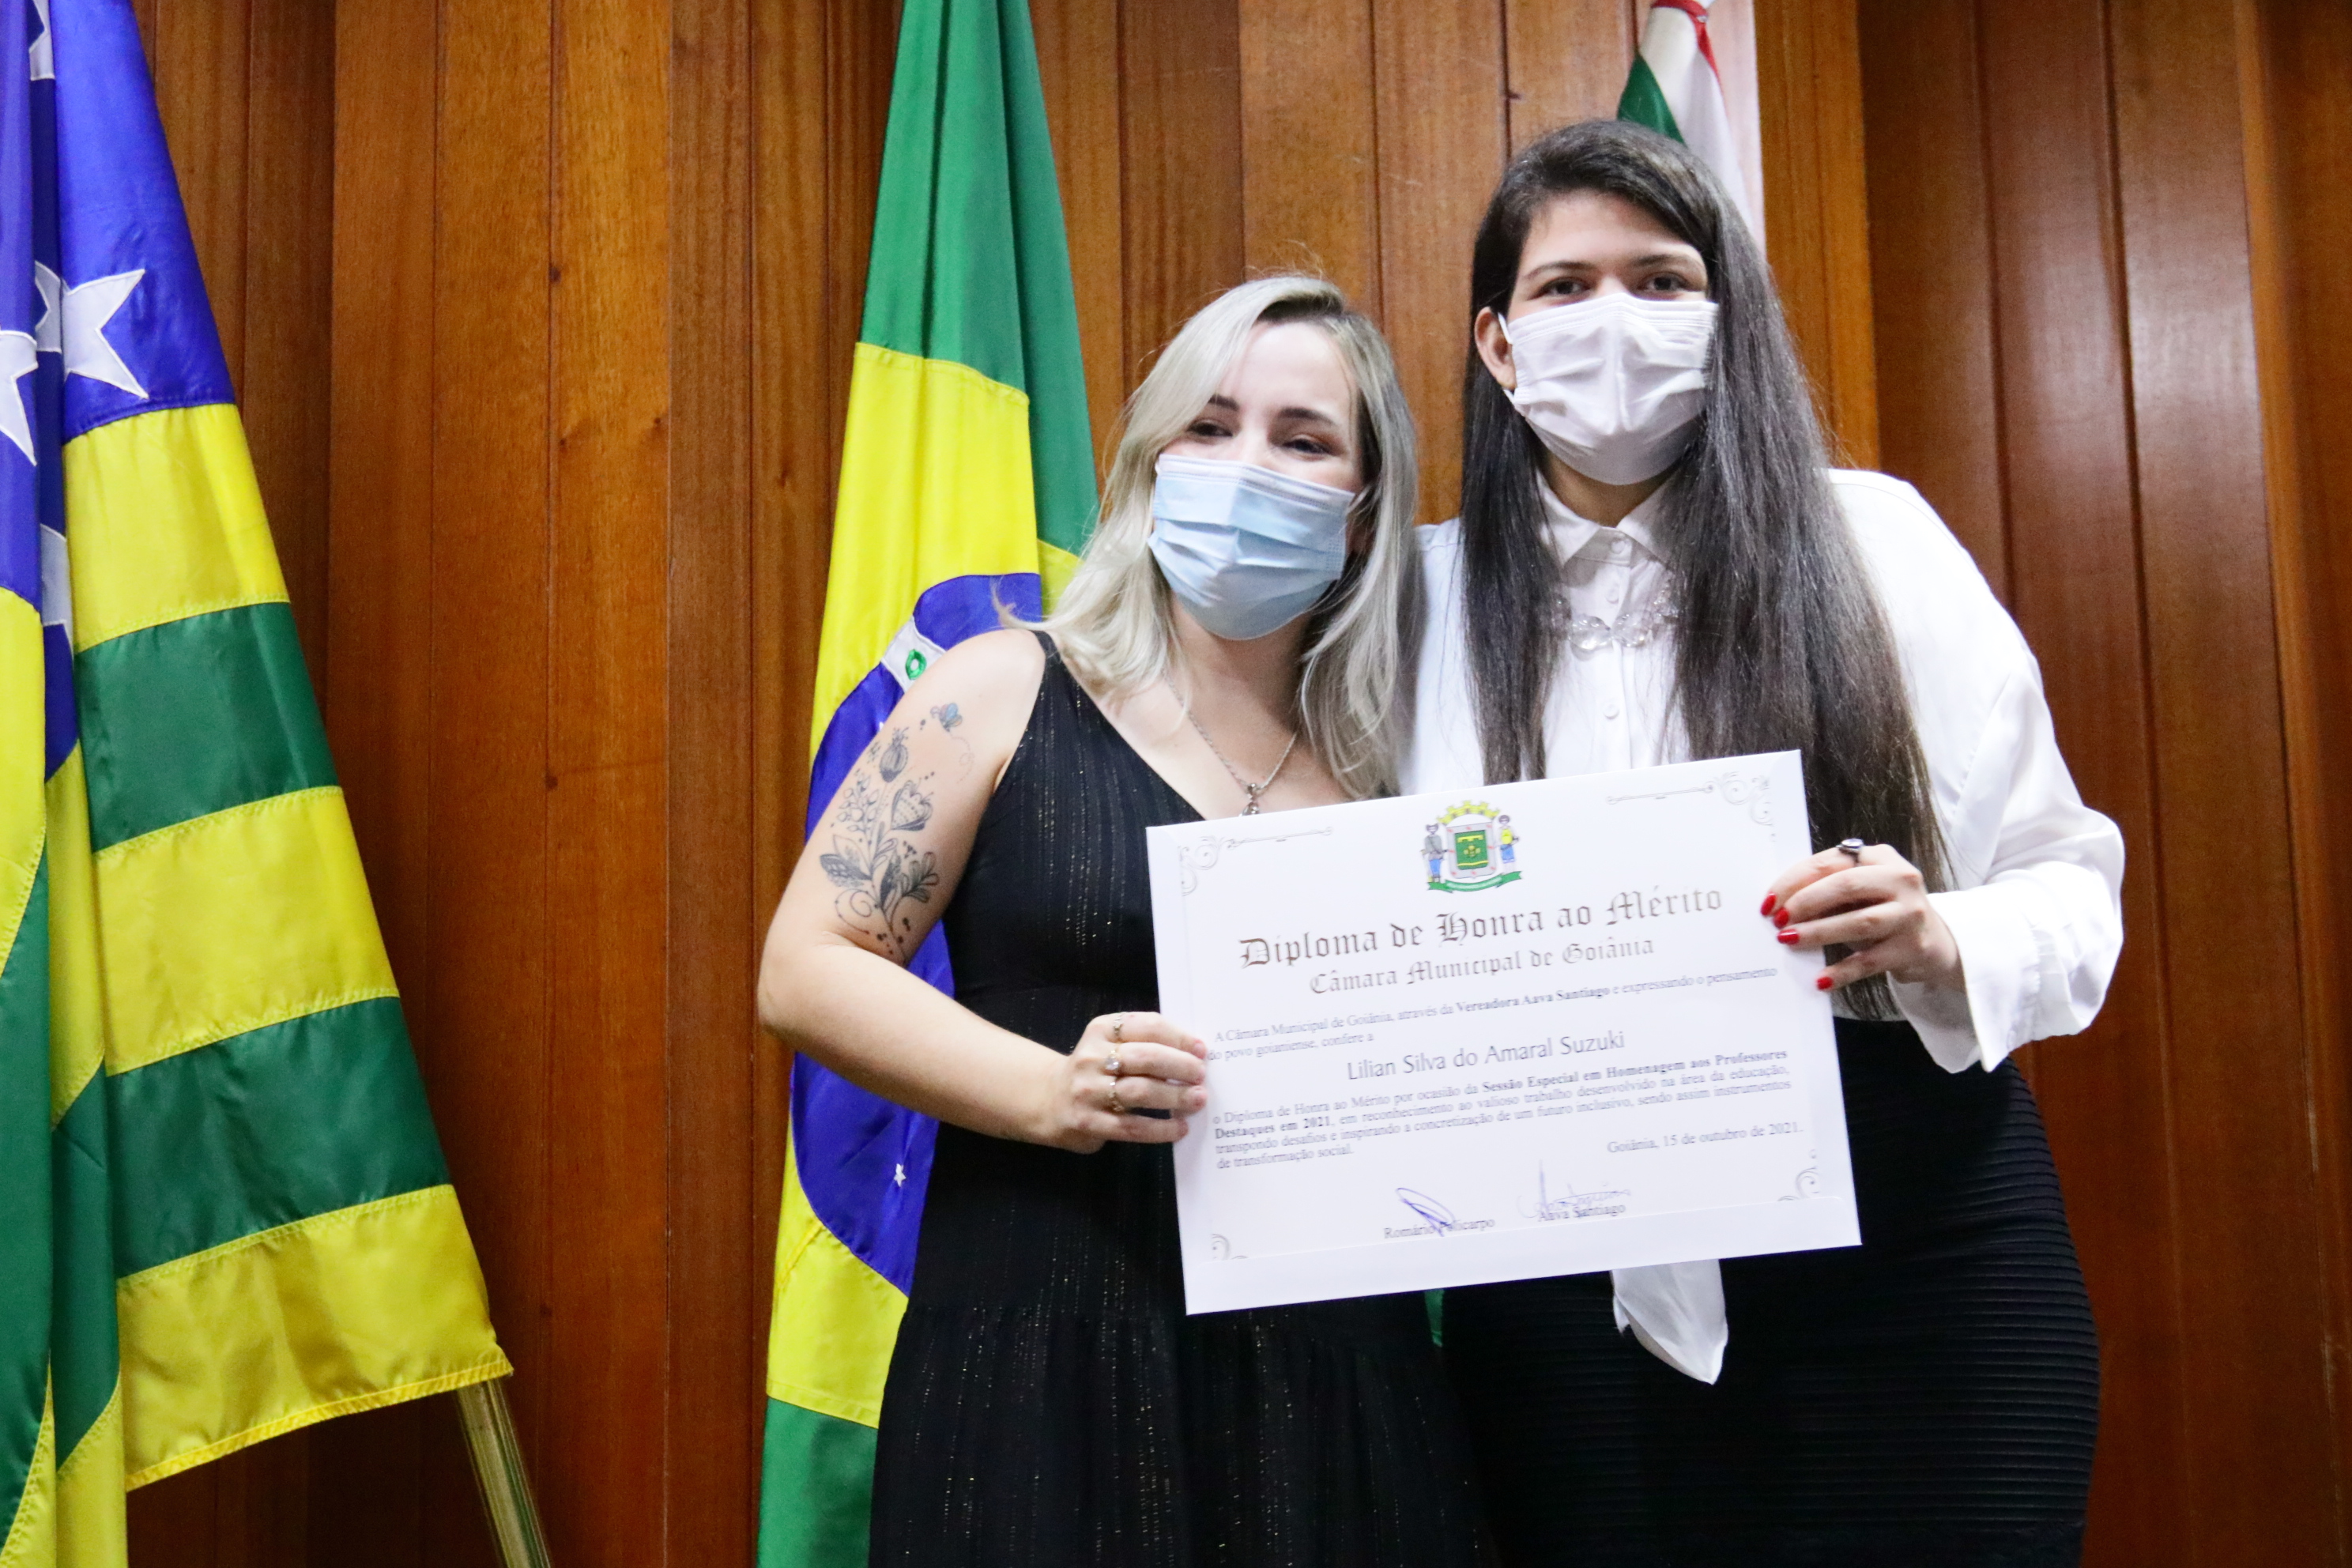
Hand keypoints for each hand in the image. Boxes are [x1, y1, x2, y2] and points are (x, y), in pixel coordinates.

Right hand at [1029, 1011, 1207, 1152]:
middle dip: (1180, 1066)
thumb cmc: (1094, 1070)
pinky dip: (1160, 1128)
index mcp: (1101, 1029)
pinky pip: (1132, 1126)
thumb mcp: (1109, 1044)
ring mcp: (1088, 1091)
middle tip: (1201, 1075)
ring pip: (1140, 1091)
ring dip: (1175, 1096)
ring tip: (1197, 1099)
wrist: (1049, 1100)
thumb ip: (1143, 1043)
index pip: (1146, 1025)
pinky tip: (1179, 1128)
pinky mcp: (1089, 1122)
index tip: (1201, 1050)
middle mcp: (1092, 1057)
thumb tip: (1194, 1054)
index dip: (1178, 1037)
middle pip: (1145, 1058)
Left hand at [1762, 843, 1962, 994]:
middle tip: (1779, 920)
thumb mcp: (1861, 891)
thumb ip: (1828, 889)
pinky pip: (1870, 961)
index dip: (1795, 880)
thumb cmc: (1883, 910)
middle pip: (1846, 886)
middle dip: (1806, 902)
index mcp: (1881, 857)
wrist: (1934, 942)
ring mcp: (1910, 914)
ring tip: (1789, 940)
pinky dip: (1842, 971)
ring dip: (1819, 932)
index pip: (1831, 862)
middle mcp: (1901, 880)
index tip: (1769, 900)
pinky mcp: (1912, 948)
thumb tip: (1780, 905)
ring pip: (1859, 921)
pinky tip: (1821, 979)